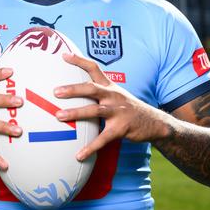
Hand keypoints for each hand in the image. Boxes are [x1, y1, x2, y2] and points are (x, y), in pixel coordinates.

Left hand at [54, 53, 169, 160]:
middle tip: (56, 91)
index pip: (94, 68)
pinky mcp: (121, 129)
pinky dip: (90, 147)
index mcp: (110, 86)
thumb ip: (98, 91)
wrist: (154, 122)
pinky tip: (79, 155)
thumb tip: (74, 90)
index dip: (79, 60)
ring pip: (95, 110)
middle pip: (91, 88)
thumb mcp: (115, 94)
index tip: (64, 55)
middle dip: (73, 89)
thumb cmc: (128, 108)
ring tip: (59, 116)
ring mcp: (118, 112)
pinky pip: (103, 138)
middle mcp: (113, 96)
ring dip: (76, 113)